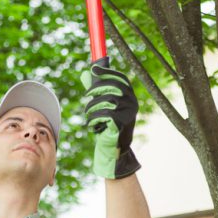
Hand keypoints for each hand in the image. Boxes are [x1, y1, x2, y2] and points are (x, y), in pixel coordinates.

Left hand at [81, 57, 140, 178]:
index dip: (107, 72)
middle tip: (86, 95)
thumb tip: (85, 73)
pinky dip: (94, 120)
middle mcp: (132, 103)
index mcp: (130, 97)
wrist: (114, 148)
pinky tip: (94, 127)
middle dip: (95, 89)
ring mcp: (128, 113)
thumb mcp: (103, 105)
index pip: (120, 78)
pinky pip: (102, 114)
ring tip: (90, 116)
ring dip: (92, 108)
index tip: (93, 69)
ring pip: (104, 101)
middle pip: (111, 87)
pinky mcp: (121, 123)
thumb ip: (96, 89)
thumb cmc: (108, 125)